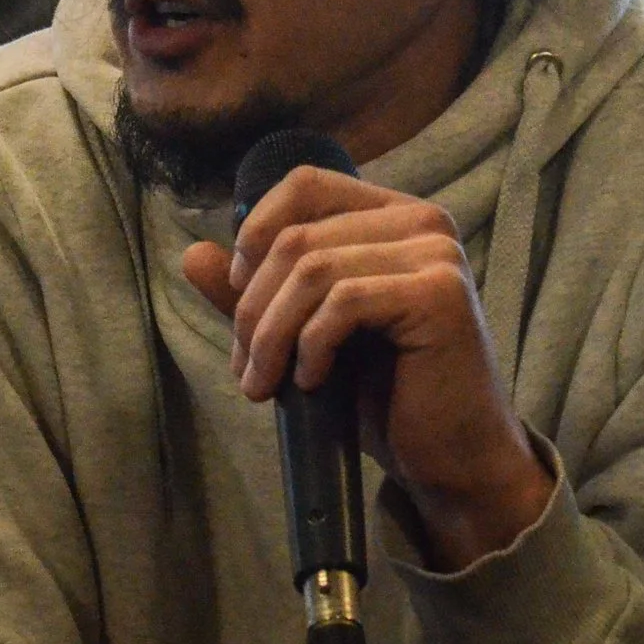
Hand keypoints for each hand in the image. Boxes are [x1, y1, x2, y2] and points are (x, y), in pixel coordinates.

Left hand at [182, 167, 554, 570]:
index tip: (238, 293)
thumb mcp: (306, 335)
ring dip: (272, 333)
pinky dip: (311, 345)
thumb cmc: (384, 395)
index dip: (256, 232)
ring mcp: (435, 255)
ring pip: (312, 269)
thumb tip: (192, 254)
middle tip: (246, 368)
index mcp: (392, 215)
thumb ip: (259, 293)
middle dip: (253, 307)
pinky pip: (343, 302)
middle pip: (298, 235)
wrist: (451, 459)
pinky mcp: (440, 295)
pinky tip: (312, 381)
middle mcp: (422, 221)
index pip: (305, 184)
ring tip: (264, 384)